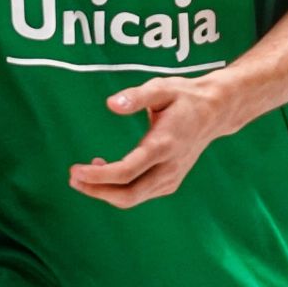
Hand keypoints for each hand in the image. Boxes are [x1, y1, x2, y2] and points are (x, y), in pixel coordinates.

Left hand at [69, 74, 240, 208]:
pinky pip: (140, 194)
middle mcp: (169, 167)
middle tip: (72, 178)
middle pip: (128, 195)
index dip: (98, 177)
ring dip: (105, 191)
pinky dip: (119, 189)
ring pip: (133, 198)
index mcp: (164, 145)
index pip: (127, 172)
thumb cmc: (184, 97)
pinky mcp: (170, 182)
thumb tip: (111, 104)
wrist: (215, 112)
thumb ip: (136, 96)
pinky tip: (106, 171)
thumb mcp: (161, 88)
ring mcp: (171, 178)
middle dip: (97, 191)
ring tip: (82, 173)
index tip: (75, 169)